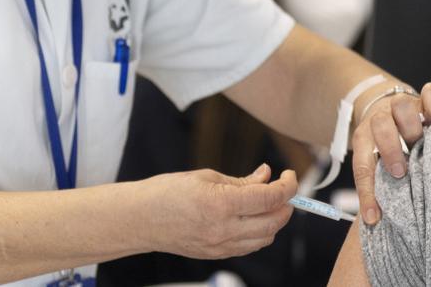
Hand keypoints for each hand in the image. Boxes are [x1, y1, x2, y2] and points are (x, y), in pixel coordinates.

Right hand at [142, 164, 297, 258]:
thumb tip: (266, 175)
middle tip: (282, 187)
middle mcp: (223, 229)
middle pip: (274, 221)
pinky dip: (260, 232)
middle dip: (286, 203)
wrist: (140, 219)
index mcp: (221, 204)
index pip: (270, 198)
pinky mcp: (216, 255)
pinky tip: (253, 217)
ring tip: (267, 201)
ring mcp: (220, 246)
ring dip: (275, 219)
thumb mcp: (206, 177)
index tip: (289, 176)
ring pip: (266, 238)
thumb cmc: (167, 192)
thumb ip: (241, 180)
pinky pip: (250, 246)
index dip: (287, 186)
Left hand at [351, 82, 430, 225]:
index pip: (363, 166)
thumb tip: (376, 220)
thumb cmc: (387, 145)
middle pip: (381, 126)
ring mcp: (404, 106)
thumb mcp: (377, 162)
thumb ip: (378, 183)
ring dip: (410, 125)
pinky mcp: (425, 99)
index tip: (374, 217)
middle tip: (400, 171)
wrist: (390, 107)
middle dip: (389, 149)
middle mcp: (382, 119)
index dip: (368, 193)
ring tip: (420, 143)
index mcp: (365, 138)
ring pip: (402, 105)